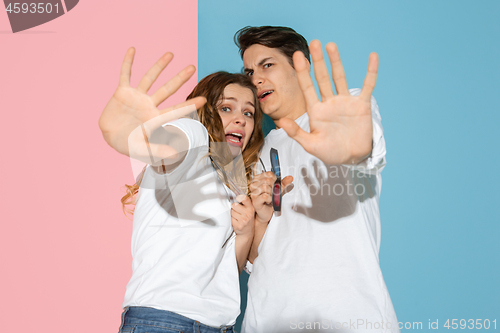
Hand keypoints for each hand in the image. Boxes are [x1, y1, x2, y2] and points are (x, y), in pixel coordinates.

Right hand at [98, 48, 205, 164]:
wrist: (109, 136)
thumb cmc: (128, 144)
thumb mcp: (143, 150)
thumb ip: (158, 151)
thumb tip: (176, 155)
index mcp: (155, 118)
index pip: (175, 110)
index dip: (189, 105)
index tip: (204, 99)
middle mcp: (149, 105)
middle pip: (167, 89)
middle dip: (179, 79)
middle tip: (192, 68)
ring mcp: (136, 97)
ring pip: (150, 78)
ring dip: (159, 66)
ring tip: (171, 54)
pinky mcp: (122, 92)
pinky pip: (125, 74)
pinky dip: (128, 63)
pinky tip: (132, 50)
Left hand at [231, 195, 254, 237]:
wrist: (248, 232)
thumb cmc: (246, 219)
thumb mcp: (249, 210)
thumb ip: (244, 203)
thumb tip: (233, 194)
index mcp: (251, 208)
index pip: (245, 199)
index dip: (239, 197)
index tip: (237, 197)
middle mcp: (248, 214)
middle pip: (234, 205)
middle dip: (233, 207)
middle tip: (237, 211)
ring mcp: (244, 220)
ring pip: (231, 212)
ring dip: (232, 214)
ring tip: (237, 217)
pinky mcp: (239, 225)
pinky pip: (230, 219)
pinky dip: (231, 220)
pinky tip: (236, 221)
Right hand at [250, 172, 292, 223]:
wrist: (267, 212)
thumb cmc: (270, 200)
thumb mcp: (278, 189)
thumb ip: (283, 183)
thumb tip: (290, 177)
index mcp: (258, 179)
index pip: (269, 174)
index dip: (275, 180)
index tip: (275, 186)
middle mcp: (254, 185)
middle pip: (267, 180)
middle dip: (274, 188)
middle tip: (274, 194)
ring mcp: (253, 193)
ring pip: (265, 187)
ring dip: (271, 194)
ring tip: (270, 198)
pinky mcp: (254, 200)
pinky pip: (264, 196)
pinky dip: (269, 199)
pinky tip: (269, 201)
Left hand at [278, 40, 377, 164]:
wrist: (352, 158)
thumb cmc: (330, 153)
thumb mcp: (311, 145)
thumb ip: (296, 133)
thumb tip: (282, 121)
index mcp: (316, 110)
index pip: (307, 87)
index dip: (303, 72)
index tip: (298, 56)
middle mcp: (329, 102)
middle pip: (322, 77)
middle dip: (318, 61)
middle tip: (313, 43)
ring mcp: (345, 102)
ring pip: (339, 77)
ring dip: (336, 62)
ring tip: (330, 45)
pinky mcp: (361, 105)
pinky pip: (367, 85)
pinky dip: (371, 72)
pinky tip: (372, 57)